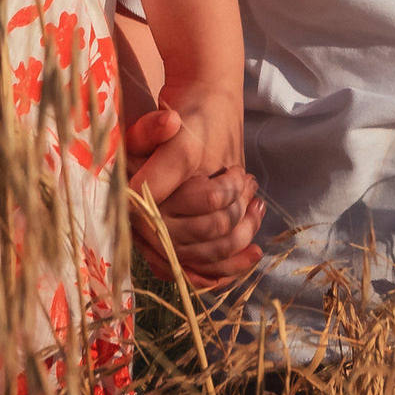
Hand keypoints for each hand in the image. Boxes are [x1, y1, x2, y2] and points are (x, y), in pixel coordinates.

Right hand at [125, 99, 263, 286]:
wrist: (174, 137)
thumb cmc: (175, 129)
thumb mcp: (169, 122)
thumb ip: (159, 127)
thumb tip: (169, 122)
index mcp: (137, 193)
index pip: (199, 205)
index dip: (225, 193)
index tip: (239, 172)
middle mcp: (140, 225)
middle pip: (205, 233)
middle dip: (236, 211)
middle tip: (249, 183)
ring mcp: (154, 245)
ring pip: (206, 256)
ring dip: (240, 234)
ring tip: (257, 206)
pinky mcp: (167, 255)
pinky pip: (198, 272)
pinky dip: (226, 267)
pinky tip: (251, 253)